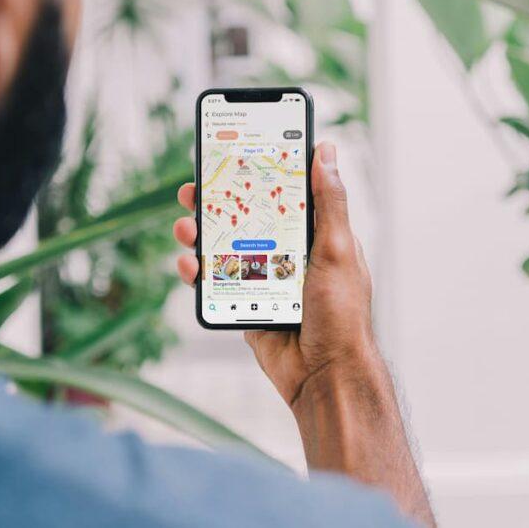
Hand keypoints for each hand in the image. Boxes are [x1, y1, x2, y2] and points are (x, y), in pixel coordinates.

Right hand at [173, 142, 377, 407]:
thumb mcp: (339, 250)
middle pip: (245, 218)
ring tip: (185, 227)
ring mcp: (265, 279)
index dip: (258, 173)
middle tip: (193, 190)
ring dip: (201, 235)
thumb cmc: (343, 315)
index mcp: (314, 236)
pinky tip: (188, 265)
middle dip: (217, 202)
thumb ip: (330, 203)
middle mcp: (288, 253)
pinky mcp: (246, 304)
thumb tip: (328, 152)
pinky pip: (217, 284)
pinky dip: (198, 273)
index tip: (233, 154)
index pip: (283, 194)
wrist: (325, 377)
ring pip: (225, 248)